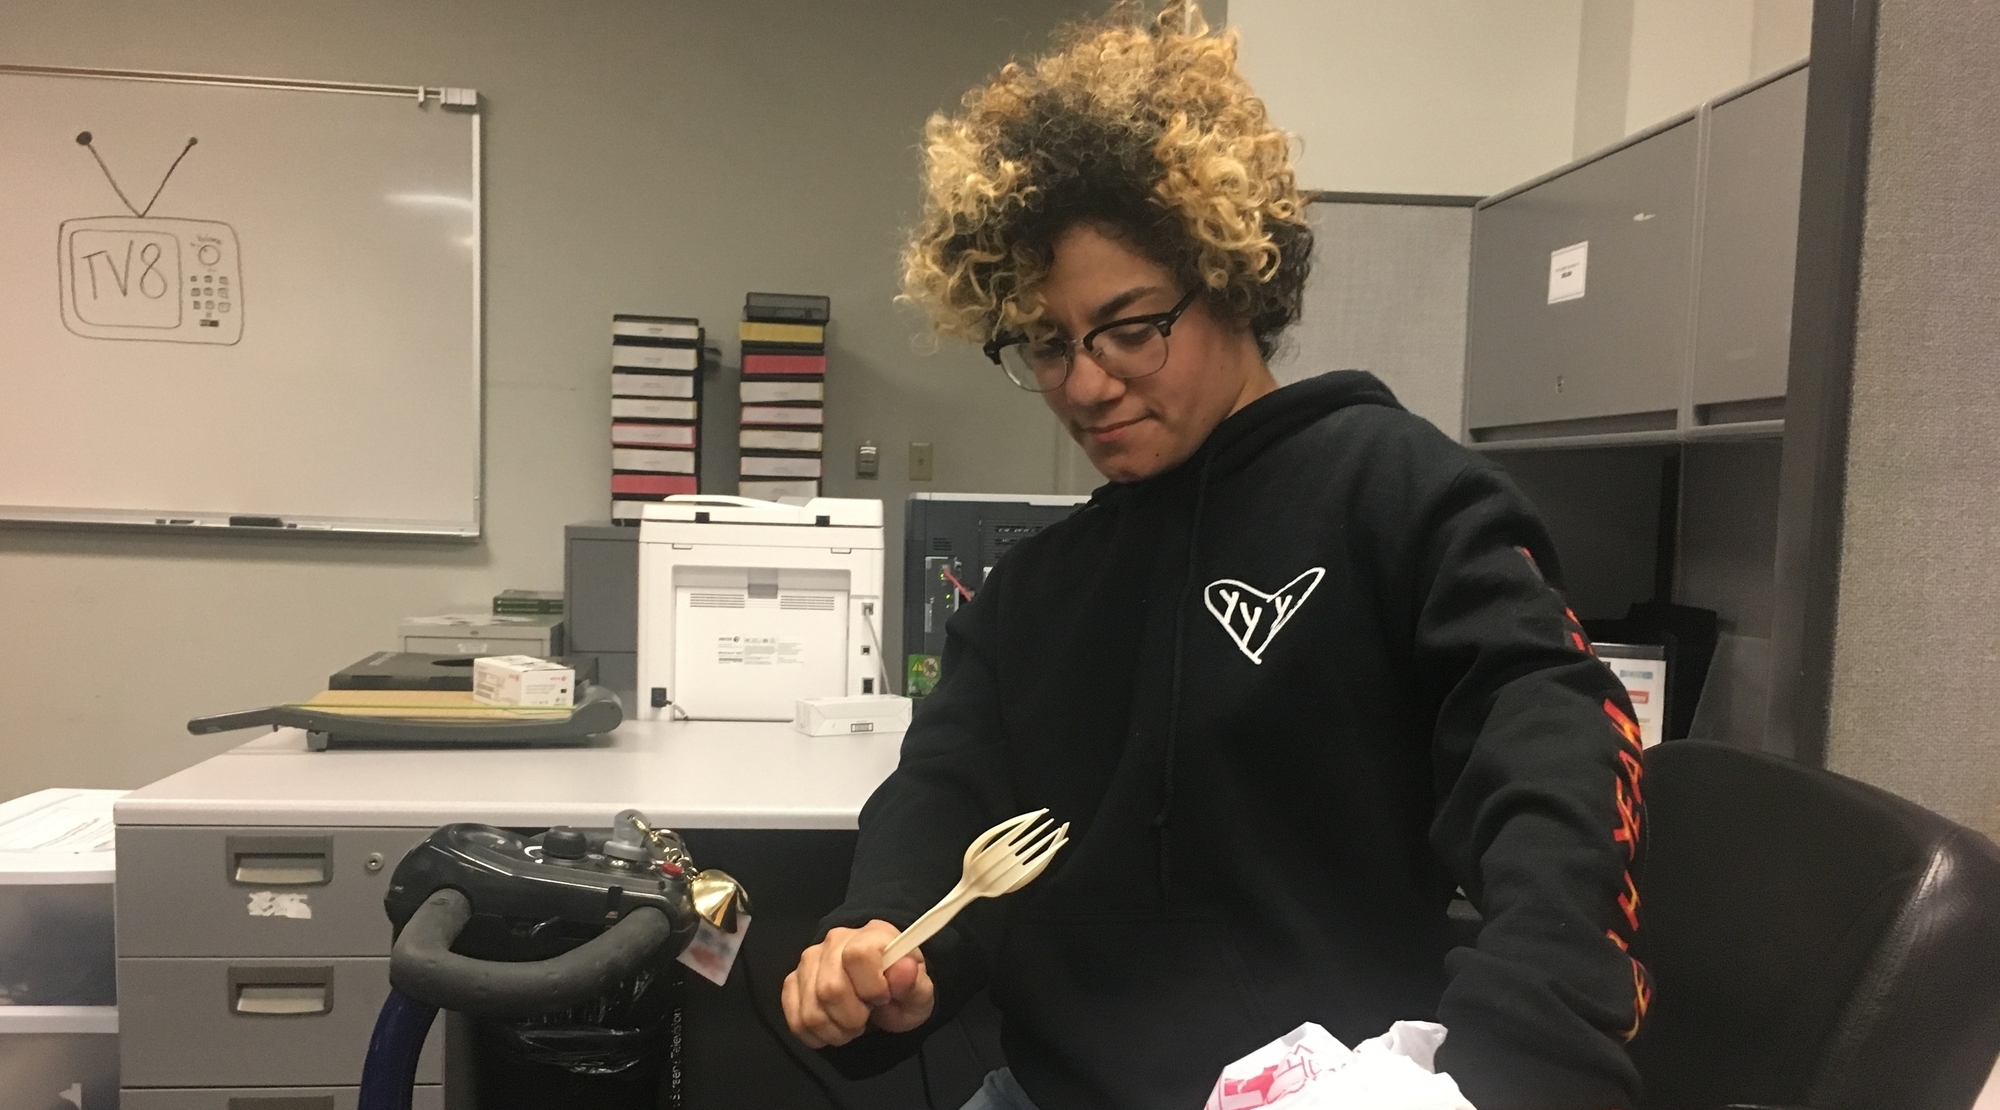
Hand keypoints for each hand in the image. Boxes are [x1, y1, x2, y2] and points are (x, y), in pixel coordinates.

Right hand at [782, 919, 935, 1047]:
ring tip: (851, 1025)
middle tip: (866, 1017)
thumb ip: (914, 983)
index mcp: (871, 936)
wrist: (883, 993)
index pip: (857, 955)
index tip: (883, 998)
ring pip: (811, 1009)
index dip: (871, 985)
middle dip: (852, 1017)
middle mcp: (835, 941)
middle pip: (830, 988)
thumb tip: (905, 968)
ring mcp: (809, 961)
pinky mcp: (793, 982)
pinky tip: (833, 1028)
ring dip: (835, 1030)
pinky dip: (816, 1035)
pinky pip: (795, 1019)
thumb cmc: (902, 990)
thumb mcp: (920, 993)